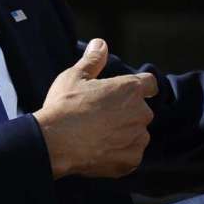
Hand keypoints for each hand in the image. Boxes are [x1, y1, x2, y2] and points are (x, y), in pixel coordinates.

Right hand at [34, 39, 157, 178]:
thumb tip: (100, 43)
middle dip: (126, 113)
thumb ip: (93, 60)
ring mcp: (137, 138)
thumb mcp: (75, 76)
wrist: (54, 142)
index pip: (150, 83)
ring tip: (98, 136)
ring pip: (137, 134)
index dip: (140, 86)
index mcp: (130, 89)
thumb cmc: (64, 106)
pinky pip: (130, 155)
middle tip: (101, 117)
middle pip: (140, 110)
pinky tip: (99, 150)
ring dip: (124, 134)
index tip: (128, 92)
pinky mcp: (131, 160)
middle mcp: (140, 113)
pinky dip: (119, 154)